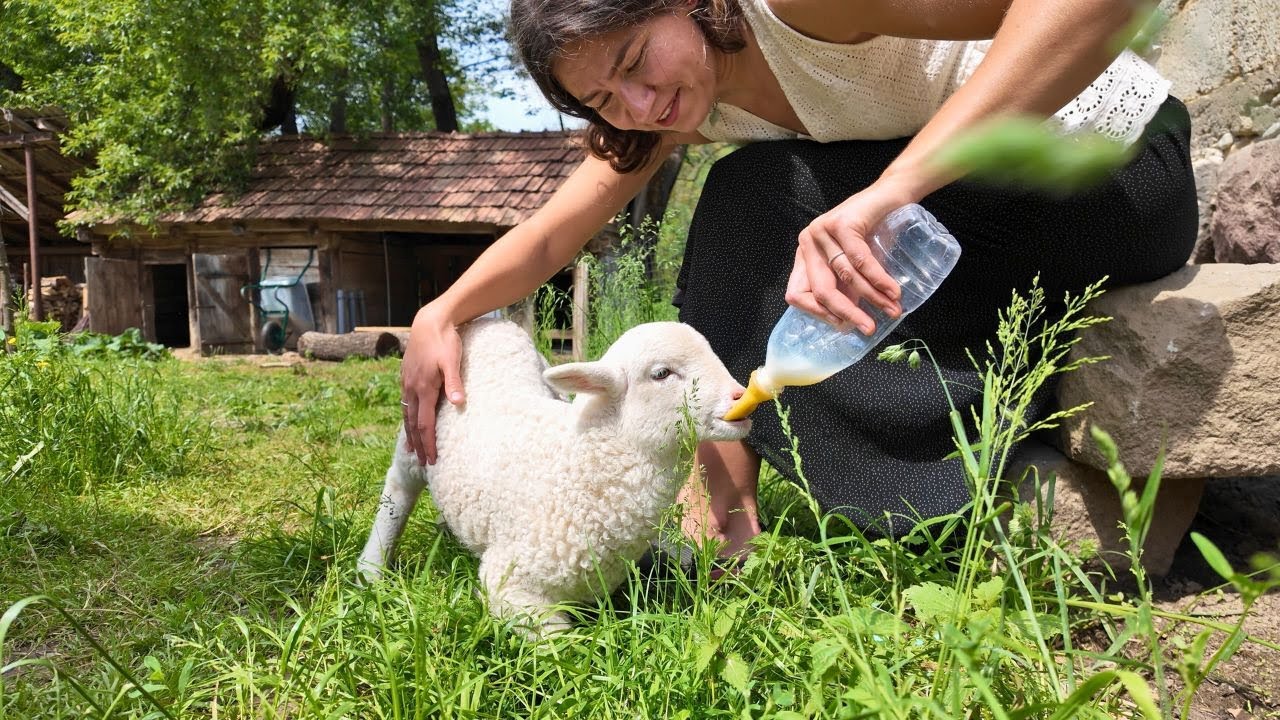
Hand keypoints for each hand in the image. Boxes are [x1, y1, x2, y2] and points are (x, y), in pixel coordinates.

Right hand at [400, 304, 465, 464]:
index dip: (429, 443)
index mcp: (423, 388)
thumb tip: (458, 404)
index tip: (433, 460)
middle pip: (413, 424)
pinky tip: (410, 422)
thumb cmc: (445, 341)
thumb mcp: (452, 361)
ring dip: (410, 434)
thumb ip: (454, 383)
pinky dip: (407, 418)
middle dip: (419, 445)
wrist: (429, 321)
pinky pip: (405, 403)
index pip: (425, 424)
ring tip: (412, 450)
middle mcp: (411, 389)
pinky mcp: (406, 376)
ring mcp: (407, 383)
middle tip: (424, 463)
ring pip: (406, 414)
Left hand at [786, 181, 914, 332]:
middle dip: (847, 314)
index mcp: (804, 256)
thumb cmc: (873, 232)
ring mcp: (821, 231)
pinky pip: (860, 262)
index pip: (797, 294)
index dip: (819, 314)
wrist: (891, 195)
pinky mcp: (841, 223)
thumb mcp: (852, 264)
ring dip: (872, 298)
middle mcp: (807, 242)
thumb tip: (849, 325)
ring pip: (845, 278)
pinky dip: (879, 280)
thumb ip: (845, 288)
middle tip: (869, 328)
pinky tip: (893, 292)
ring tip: (892, 310)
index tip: (844, 325)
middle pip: (820, 291)